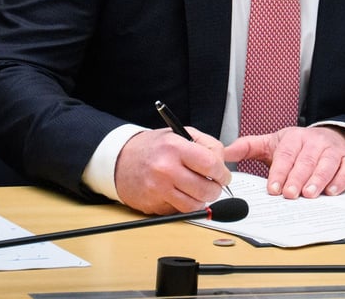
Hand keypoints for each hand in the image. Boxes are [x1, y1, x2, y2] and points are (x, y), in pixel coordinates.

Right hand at [114, 127, 231, 214]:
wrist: (120, 161)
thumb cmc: (153, 147)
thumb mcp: (180, 134)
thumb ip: (206, 145)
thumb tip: (223, 163)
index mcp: (175, 147)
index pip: (211, 164)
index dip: (223, 173)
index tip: (224, 175)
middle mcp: (166, 169)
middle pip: (206, 189)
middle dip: (216, 189)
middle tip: (214, 185)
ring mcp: (158, 189)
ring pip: (195, 205)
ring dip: (203, 200)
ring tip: (200, 191)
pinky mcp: (153, 205)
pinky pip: (180, 211)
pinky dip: (186, 205)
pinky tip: (183, 194)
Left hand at [224, 126, 344, 198]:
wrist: (332, 136)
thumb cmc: (300, 145)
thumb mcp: (273, 143)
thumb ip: (248, 147)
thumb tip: (224, 152)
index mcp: (294, 138)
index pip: (285, 155)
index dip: (279, 172)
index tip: (273, 188)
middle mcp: (314, 142)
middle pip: (305, 160)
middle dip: (297, 178)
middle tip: (290, 194)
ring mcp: (333, 150)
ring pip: (326, 164)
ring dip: (318, 179)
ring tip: (310, 194)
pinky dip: (340, 180)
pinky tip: (332, 191)